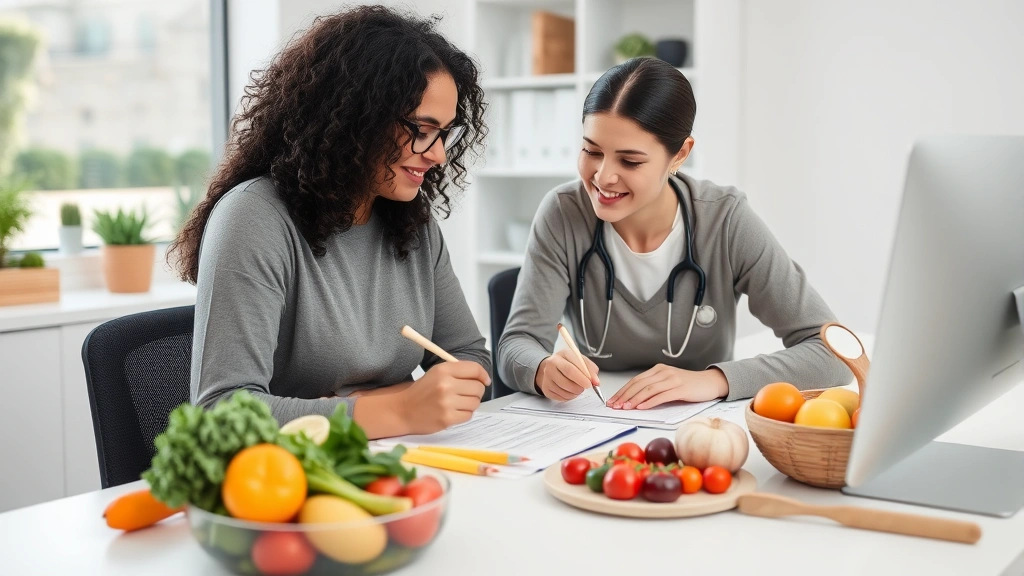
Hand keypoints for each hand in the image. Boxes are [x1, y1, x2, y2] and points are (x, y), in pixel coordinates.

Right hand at [396, 362, 490, 433]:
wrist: (403, 409)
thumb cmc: (423, 391)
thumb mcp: (437, 373)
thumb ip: (458, 372)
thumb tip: (482, 378)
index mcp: (443, 370)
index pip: (474, 369)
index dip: (483, 375)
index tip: (484, 380)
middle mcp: (446, 385)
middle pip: (478, 388)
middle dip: (477, 391)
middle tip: (467, 394)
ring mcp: (446, 403)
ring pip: (475, 403)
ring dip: (470, 404)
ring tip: (458, 403)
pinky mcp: (447, 418)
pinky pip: (468, 415)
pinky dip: (464, 414)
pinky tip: (453, 411)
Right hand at [535, 349, 599, 401]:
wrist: (551, 367)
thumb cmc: (569, 363)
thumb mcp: (581, 360)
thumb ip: (590, 369)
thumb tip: (596, 381)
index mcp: (562, 355)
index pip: (571, 368)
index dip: (582, 378)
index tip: (591, 383)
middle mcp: (551, 365)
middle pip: (566, 380)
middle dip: (579, 387)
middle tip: (586, 387)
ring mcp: (547, 377)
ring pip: (563, 390)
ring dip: (575, 393)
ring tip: (578, 389)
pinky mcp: (546, 388)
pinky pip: (560, 397)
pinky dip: (569, 397)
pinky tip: (571, 391)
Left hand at [607, 365, 728, 409]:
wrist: (710, 382)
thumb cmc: (689, 385)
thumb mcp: (669, 383)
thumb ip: (655, 388)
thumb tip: (635, 400)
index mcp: (658, 370)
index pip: (635, 380)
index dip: (623, 390)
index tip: (613, 400)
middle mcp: (663, 372)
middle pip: (639, 384)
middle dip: (624, 395)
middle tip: (615, 405)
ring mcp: (672, 379)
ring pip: (648, 389)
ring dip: (634, 399)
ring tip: (625, 408)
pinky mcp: (680, 388)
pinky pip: (662, 395)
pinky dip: (650, 402)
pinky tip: (642, 407)